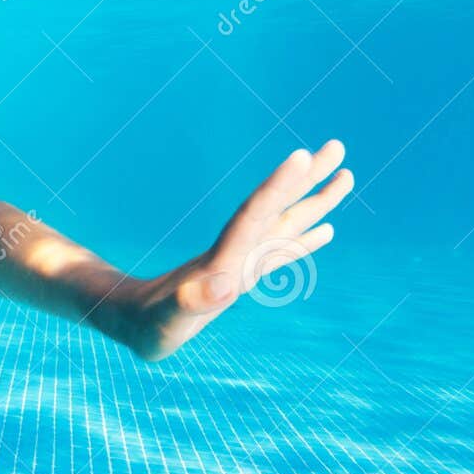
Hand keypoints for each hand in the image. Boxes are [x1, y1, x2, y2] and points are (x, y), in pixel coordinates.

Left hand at [125, 140, 352, 360]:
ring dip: (313, 201)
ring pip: (284, 224)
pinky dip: (304, 239)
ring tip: (346, 176)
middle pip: (275, 207)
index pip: (253, 215)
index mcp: (222, 260)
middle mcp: (235, 253)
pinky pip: (279, 251)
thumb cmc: (145, 327)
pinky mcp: (241, 274)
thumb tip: (220, 287)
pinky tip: (325, 230)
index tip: (301, 155)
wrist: (127, 321)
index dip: (277, 187)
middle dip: (306, 180)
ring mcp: (240, 261)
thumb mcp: (164, 321)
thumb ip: (187, 304)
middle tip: (337, 146)